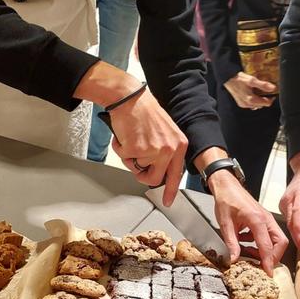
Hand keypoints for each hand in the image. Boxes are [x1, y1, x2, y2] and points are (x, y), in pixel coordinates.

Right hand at [110, 89, 187, 205]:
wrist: (130, 97)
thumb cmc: (144, 112)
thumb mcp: (166, 132)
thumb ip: (166, 152)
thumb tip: (159, 171)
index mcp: (179, 144)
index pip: (176, 174)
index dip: (170, 190)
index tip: (167, 201)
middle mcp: (169, 148)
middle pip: (154, 178)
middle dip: (142, 175)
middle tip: (136, 164)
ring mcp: (153, 150)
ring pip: (137, 169)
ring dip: (129, 157)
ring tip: (131, 139)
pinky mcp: (137, 149)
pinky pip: (124, 159)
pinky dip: (120, 149)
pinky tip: (124, 136)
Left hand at [208, 170, 287, 272]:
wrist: (227, 186)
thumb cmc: (226, 200)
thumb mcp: (225, 225)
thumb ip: (231, 244)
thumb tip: (235, 260)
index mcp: (257, 220)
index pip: (266, 246)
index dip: (267, 262)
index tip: (268, 274)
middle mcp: (266, 219)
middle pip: (280, 242)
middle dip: (273, 256)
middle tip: (261, 266)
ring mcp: (267, 219)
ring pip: (277, 239)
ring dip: (266, 250)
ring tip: (249, 253)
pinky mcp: (264, 219)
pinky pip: (269, 234)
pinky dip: (260, 242)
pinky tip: (246, 242)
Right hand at [224, 72, 277, 109]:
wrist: (228, 79)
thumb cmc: (239, 79)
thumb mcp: (252, 80)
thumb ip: (263, 85)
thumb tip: (273, 88)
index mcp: (251, 100)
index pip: (267, 103)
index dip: (271, 97)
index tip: (273, 91)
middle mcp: (247, 104)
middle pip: (262, 105)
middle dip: (266, 98)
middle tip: (267, 90)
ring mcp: (244, 104)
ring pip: (257, 105)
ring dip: (260, 99)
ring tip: (260, 91)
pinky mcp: (241, 103)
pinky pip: (251, 104)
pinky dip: (255, 100)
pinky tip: (253, 93)